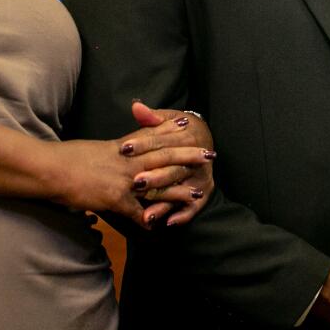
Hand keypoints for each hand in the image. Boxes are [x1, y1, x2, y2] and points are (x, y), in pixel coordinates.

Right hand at [49, 133, 211, 228]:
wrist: (48, 169)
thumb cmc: (64, 157)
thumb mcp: (93, 148)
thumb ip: (110, 151)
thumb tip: (121, 150)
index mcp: (121, 146)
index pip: (151, 135)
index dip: (171, 130)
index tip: (188, 124)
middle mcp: (126, 160)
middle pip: (163, 155)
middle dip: (187, 155)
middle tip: (208, 155)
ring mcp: (122, 179)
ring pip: (158, 183)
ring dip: (179, 189)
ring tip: (198, 192)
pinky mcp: (114, 198)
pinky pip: (136, 212)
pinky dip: (148, 220)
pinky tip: (159, 226)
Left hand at [121, 102, 214, 225]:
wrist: (205, 140)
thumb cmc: (180, 130)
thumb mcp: (168, 120)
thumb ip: (151, 117)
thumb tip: (136, 106)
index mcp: (187, 138)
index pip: (162, 142)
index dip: (143, 144)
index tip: (124, 148)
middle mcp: (195, 160)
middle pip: (172, 169)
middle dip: (154, 177)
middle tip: (135, 183)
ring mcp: (200, 178)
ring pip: (181, 192)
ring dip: (165, 203)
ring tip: (147, 215)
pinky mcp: (203, 192)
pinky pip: (193, 207)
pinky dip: (183, 215)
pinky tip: (168, 223)